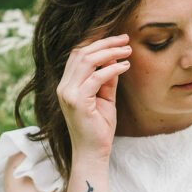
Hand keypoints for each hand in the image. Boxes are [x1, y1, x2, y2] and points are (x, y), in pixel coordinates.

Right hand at [56, 33, 131, 158]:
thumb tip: (115, 60)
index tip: (117, 39)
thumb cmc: (99, 128)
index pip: (77, 55)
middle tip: (125, 39)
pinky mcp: (77, 101)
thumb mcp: (105, 99)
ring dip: (109, 52)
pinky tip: (125, 66)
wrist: (92, 152)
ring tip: (128, 50)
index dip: (96, 43)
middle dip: (105, 43)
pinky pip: (96, 77)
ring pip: (87, 61)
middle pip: (81, 53)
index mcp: (67, 85)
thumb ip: (107, 80)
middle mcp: (64, 86)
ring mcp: (68, 93)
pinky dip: (112, 69)